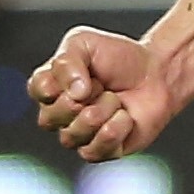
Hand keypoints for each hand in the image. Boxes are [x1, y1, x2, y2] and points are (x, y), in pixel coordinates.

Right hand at [28, 25, 179, 161]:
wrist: (156, 73)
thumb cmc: (118, 58)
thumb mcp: (85, 43)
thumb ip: (67, 61)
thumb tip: (73, 93)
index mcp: (52, 86)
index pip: (37, 89)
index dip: (58, 82)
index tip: (80, 69)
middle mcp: (60, 114)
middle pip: (49, 118)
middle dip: (83, 97)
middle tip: (101, 85)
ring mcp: (79, 134)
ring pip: (72, 135)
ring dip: (101, 112)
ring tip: (115, 99)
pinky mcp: (100, 151)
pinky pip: (94, 150)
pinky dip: (114, 129)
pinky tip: (124, 116)